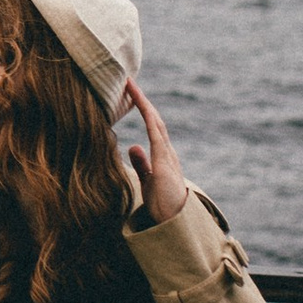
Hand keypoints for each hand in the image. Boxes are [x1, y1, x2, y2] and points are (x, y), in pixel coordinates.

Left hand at [116, 79, 187, 228]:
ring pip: (155, 121)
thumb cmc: (162, 203)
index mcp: (163, 154)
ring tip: (130, 86)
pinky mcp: (164, 162)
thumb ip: (142, 163)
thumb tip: (133, 146)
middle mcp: (167, 150)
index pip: (152, 125)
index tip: (129, 92)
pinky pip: (156, 134)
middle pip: (154, 118)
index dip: (142, 107)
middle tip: (128, 81)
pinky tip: (141, 104)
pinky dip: (149, 117)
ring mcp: (167, 155)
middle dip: (141, 99)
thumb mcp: (147, 179)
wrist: (175, 221)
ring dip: (143, 102)